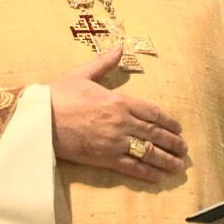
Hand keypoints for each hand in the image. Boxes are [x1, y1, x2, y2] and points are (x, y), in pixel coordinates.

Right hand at [48, 46, 187, 182]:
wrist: (39, 119)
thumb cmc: (59, 95)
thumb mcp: (83, 73)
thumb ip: (105, 62)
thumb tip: (120, 46)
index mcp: (119, 100)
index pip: (153, 112)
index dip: (169, 121)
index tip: (178, 128)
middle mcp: (122, 121)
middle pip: (155, 133)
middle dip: (172, 142)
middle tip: (184, 149)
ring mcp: (114, 141)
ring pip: (148, 152)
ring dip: (166, 159)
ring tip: (178, 166)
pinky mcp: (104, 158)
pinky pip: (131, 167)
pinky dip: (147, 173)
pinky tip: (158, 178)